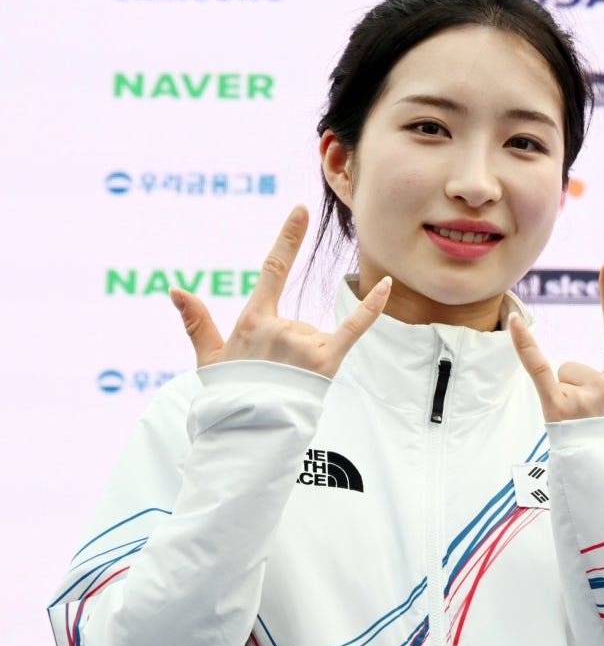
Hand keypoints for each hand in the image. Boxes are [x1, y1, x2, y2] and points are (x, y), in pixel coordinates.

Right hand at [169, 205, 390, 378]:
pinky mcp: (327, 361)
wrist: (248, 434)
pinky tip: (387, 285)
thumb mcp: (208, 359)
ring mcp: (304, 343)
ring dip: (305, 359)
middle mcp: (280, 327)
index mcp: (253, 321)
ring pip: (315, 337)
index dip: (288, 240)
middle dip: (288, 348)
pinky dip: (371, 307)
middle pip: (296, 322)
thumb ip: (197, 322)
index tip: (300, 211)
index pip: (272, 270)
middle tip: (271, 378)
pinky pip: (354, 327)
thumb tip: (175, 290)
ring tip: (286, 385)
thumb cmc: (228, 397)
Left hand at [509, 261, 603, 426]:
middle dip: (576, 390)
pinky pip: (539, 368)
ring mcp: (584, 395)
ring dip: (565, 399)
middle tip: (586, 425)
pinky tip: (513, 321)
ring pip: (563, 376)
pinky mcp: (559, 408)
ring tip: (577, 431)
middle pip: (577, 367)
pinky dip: (525, 346)